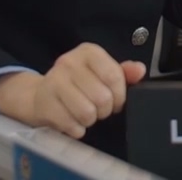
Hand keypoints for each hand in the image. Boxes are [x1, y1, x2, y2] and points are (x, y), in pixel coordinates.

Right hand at [0, 43, 146, 138]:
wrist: (40, 95)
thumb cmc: (78, 84)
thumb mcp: (101, 73)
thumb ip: (123, 73)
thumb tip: (140, 70)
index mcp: (88, 52)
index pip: (114, 76)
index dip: (120, 95)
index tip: (116, 100)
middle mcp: (69, 62)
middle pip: (103, 98)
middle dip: (105, 110)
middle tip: (98, 109)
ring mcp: (54, 81)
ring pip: (87, 113)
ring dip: (90, 121)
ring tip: (85, 115)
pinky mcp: (44, 103)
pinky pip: (71, 125)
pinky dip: (76, 129)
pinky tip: (72, 121)